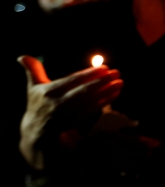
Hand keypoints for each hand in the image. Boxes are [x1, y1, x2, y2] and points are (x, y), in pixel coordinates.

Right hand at [18, 55, 122, 169]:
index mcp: (48, 92)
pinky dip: (105, 101)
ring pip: (91, 101)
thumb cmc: (38, 103)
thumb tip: (22, 56)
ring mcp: (68, 114)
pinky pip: (93, 110)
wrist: (37, 130)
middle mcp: (58, 103)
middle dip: (102, 82)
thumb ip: (32, 70)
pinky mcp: (76, 121)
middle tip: (116, 73)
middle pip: (84, 91)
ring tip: (120, 82)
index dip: (89, 74)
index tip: (105, 67)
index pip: (72, 81)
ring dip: (107, 92)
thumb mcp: (33, 86)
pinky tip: (116, 93)